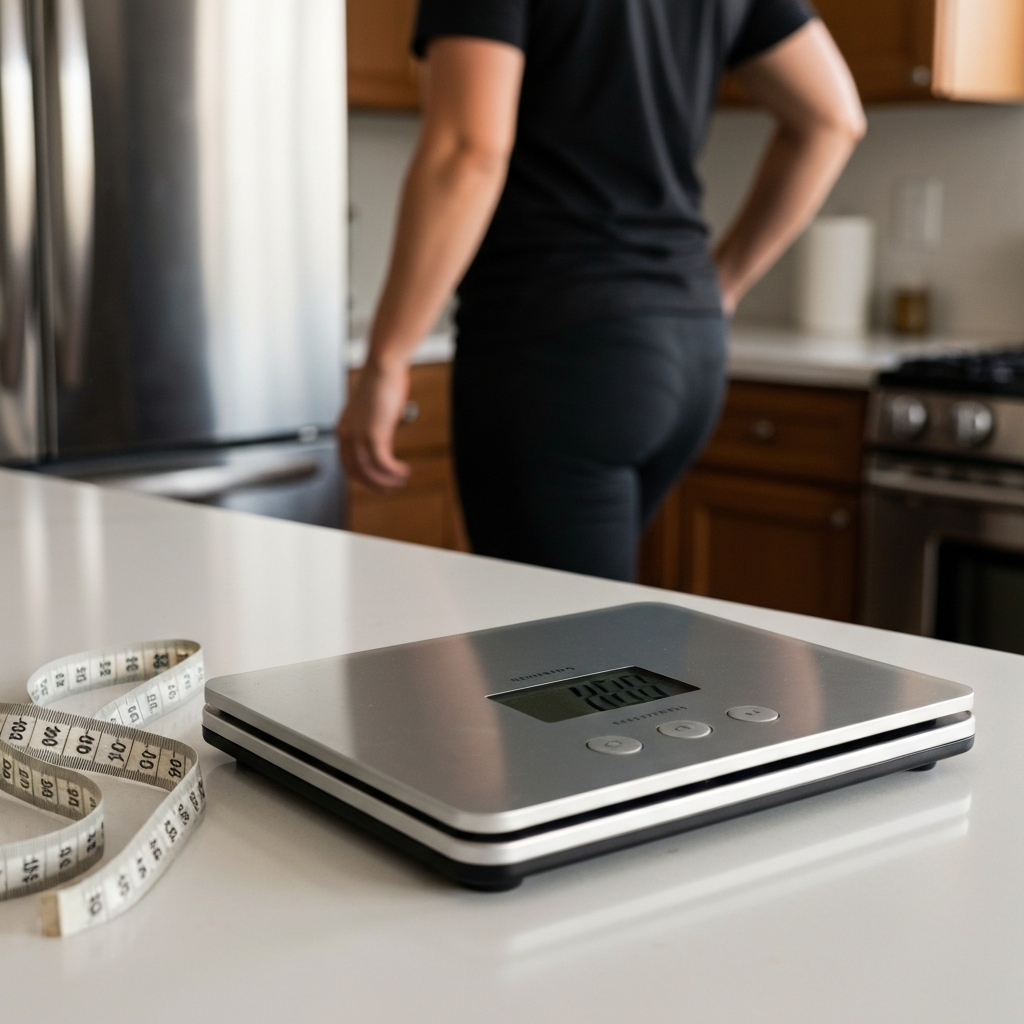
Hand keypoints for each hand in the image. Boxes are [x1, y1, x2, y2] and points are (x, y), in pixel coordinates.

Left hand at [338, 360, 411, 489]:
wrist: (382, 366)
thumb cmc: (380, 382)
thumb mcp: (372, 410)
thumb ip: (372, 427)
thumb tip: (383, 438)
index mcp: (344, 429)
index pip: (346, 464)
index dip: (361, 478)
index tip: (376, 482)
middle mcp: (347, 435)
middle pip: (356, 473)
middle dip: (374, 485)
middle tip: (391, 489)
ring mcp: (359, 436)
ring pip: (370, 472)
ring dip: (387, 481)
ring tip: (402, 480)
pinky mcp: (374, 434)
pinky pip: (383, 463)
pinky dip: (394, 472)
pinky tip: (404, 471)